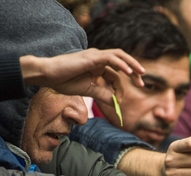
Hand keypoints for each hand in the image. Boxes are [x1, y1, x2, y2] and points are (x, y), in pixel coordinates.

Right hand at [19, 48, 144, 102]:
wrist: (48, 75)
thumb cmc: (63, 81)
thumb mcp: (88, 90)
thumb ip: (103, 94)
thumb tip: (117, 103)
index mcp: (96, 66)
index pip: (115, 75)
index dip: (120, 88)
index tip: (120, 100)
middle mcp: (97, 58)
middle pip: (121, 62)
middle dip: (134, 72)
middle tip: (142, 83)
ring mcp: (94, 56)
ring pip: (119, 56)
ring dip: (132, 64)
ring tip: (141, 73)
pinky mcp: (91, 57)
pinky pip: (110, 58)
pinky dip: (121, 64)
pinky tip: (128, 72)